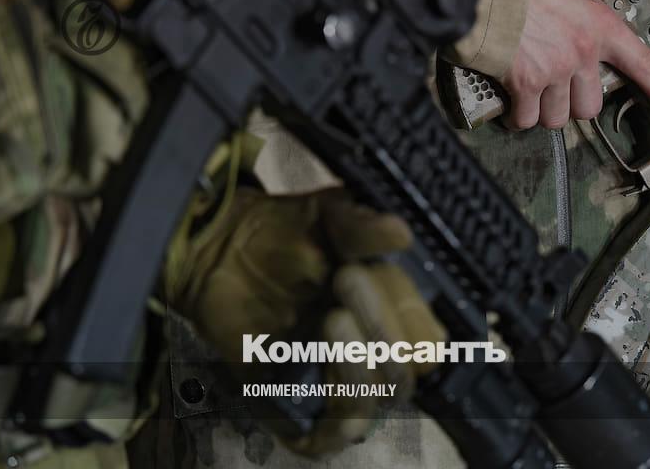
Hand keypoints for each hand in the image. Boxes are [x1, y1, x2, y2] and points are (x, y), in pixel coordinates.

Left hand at [169, 188, 445, 453]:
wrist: (220, 251)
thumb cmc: (283, 234)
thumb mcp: (325, 217)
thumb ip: (361, 225)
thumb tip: (402, 233)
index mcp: (394, 313)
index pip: (428, 340)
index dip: (408, 316)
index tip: (368, 271)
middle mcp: (374, 354)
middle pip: (408, 371)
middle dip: (382, 328)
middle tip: (345, 278)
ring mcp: (339, 383)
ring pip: (378, 400)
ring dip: (359, 360)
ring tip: (330, 317)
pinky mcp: (301, 409)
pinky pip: (337, 432)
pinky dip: (336, 403)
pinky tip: (319, 362)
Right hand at [500, 0, 649, 129]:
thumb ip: (582, 28)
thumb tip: (579, 52)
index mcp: (601, 25)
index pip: (644, 66)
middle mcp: (583, 51)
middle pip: (590, 106)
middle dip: (570, 104)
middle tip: (554, 89)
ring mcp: (556, 69)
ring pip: (557, 117)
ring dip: (542, 111)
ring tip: (528, 92)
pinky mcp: (527, 82)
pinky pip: (527, 118)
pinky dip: (517, 116)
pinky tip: (512, 103)